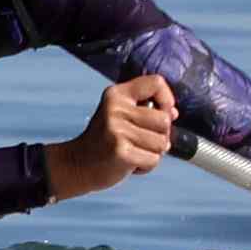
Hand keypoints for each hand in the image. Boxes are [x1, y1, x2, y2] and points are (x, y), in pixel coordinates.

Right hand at [47, 72, 178, 203]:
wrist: (77, 164)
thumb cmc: (105, 140)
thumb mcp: (120, 115)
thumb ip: (146, 110)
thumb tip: (173, 113)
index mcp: (117, 94)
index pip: (156, 83)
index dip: (167, 99)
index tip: (163, 113)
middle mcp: (116, 108)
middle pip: (164, 119)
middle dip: (161, 135)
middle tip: (142, 141)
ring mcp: (117, 130)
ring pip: (162, 143)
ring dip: (153, 153)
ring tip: (134, 152)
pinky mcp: (121, 152)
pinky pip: (153, 160)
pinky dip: (145, 166)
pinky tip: (129, 164)